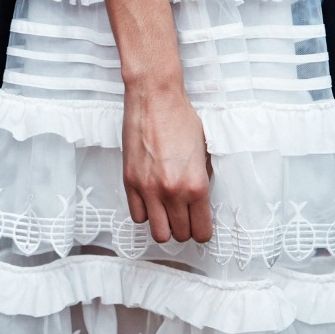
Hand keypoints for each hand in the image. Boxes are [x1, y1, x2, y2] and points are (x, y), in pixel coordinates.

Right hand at [122, 84, 211, 242]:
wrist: (154, 99)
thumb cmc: (180, 119)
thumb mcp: (204, 152)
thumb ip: (202, 180)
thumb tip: (200, 201)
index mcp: (196, 185)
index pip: (201, 230)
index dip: (202, 231)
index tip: (200, 226)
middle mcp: (171, 191)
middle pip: (179, 234)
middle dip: (184, 229)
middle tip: (184, 218)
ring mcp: (148, 189)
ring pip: (157, 232)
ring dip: (164, 226)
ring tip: (167, 214)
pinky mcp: (130, 182)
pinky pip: (137, 215)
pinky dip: (146, 214)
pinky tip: (151, 202)